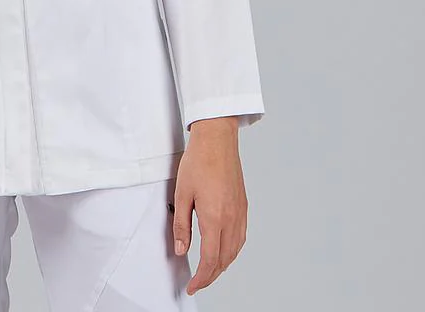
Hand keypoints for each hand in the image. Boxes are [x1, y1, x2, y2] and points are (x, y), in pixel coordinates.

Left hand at [171, 116, 247, 295]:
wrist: (217, 139)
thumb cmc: (198, 161)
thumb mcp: (182, 193)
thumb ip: (181, 225)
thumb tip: (181, 249)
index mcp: (214, 218)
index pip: (209, 260)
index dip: (201, 278)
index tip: (192, 286)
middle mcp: (231, 219)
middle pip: (224, 260)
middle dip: (211, 276)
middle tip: (198, 282)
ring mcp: (240, 213)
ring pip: (235, 251)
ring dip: (222, 265)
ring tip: (208, 270)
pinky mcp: (243, 206)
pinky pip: (240, 237)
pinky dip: (232, 251)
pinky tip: (224, 249)